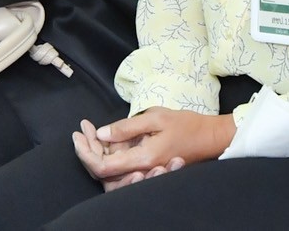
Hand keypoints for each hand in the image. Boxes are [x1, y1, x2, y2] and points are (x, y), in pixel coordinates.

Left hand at [72, 107, 234, 185]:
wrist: (209, 138)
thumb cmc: (186, 125)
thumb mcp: (156, 118)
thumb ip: (126, 127)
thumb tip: (100, 133)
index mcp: (142, 159)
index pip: (103, 167)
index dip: (86, 153)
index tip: (79, 133)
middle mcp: (141, 170)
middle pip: (103, 171)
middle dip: (87, 150)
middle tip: (81, 129)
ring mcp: (144, 171)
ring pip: (111, 169)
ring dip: (97, 151)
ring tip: (90, 130)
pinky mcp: (146, 167)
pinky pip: (122, 165)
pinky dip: (110, 152)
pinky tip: (107, 136)